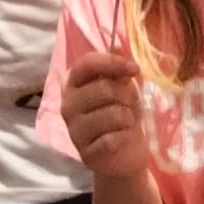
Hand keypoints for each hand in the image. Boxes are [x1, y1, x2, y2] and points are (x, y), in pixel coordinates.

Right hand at [61, 50, 149, 176]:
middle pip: (104, 89)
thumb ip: (118, 70)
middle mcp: (67, 104)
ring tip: (125, 123)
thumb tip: (118, 49)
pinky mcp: (85, 152)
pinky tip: (120, 139)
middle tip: (129, 105)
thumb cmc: (122, 113)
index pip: (86, 63)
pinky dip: (124, 138)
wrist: (124, 154)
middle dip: (126, 96)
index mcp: (73, 82)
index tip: (135, 68)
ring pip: (112, 114)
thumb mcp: (123, 87)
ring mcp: (74, 130)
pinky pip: (112, 139)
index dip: (112, 63)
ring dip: (127, 118)